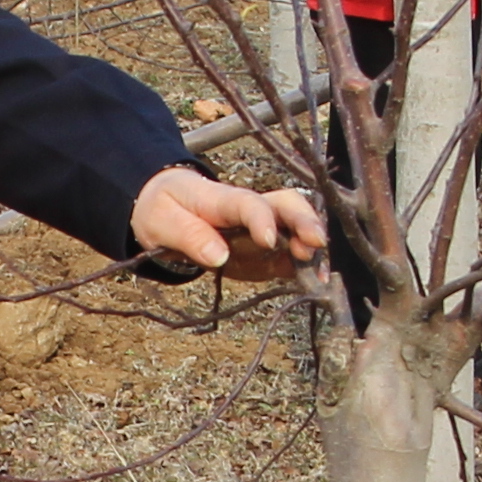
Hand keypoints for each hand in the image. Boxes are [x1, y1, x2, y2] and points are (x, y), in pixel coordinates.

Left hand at [134, 168, 328, 278]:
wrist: (164, 209)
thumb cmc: (163, 209)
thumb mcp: (161, 221)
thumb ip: (189, 236)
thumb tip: (219, 255)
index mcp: (222, 199)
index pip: (248, 203)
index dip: (261, 218)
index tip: (267, 240)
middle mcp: (249, 210)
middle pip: (286, 206)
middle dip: (305, 221)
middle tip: (316, 244)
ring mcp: (261, 230)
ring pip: (295, 229)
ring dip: (311, 247)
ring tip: (319, 273)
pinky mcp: (264, 253)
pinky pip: (289, 256)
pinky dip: (305, 268)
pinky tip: (315, 283)